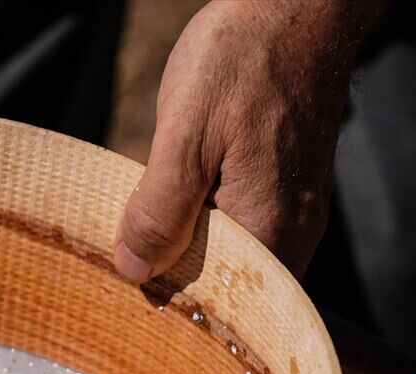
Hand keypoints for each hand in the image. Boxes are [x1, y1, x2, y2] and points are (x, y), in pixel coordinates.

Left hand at [114, 0, 383, 281]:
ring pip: (226, 255)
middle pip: (221, 284)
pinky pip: (237, 227)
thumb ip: (160, 210)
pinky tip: (168, 205)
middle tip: (119, 259)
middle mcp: (290, 231)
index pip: (215, 302)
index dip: (165, 299)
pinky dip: (199, 224)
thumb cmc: (245, 60)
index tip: (122, 286)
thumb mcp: (185, 135)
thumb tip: (134, 271)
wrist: (296, 7)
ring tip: (136, 232)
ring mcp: (291, 211)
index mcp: (269, 230)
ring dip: (181, 247)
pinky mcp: (283, 189)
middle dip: (171, 276)